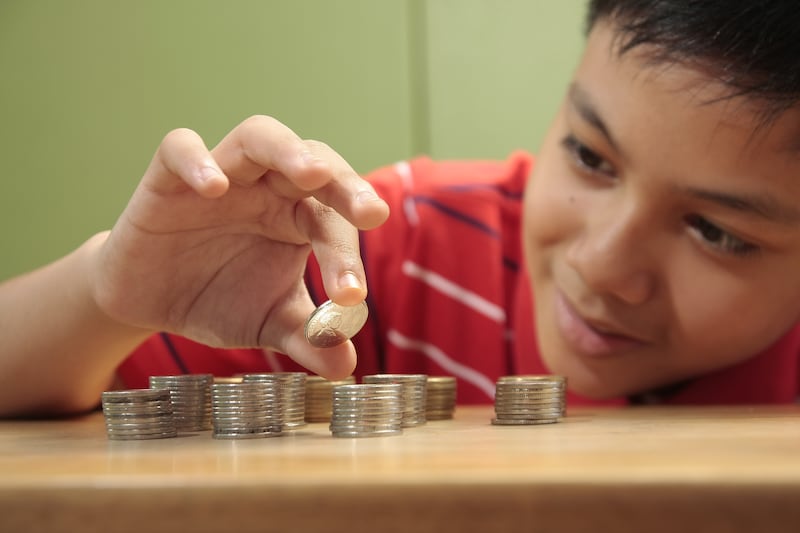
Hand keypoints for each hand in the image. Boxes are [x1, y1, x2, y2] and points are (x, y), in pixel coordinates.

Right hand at [90, 115, 388, 378]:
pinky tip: (214, 188)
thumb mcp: (266, 323)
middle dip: (345, 184)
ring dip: (287, 150)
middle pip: (314, 162)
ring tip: (311, 173)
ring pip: (259, 137)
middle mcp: (269, 188)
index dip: (346, 256)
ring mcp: (223, 176)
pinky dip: (197, 160)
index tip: (351, 297)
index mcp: (299, 217)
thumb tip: (346, 368)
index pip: (333, 221)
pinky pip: (179, 149)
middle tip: (371, 213)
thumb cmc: (219, 299)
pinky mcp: (168, 179)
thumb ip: (306, 338)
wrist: (149, 301)